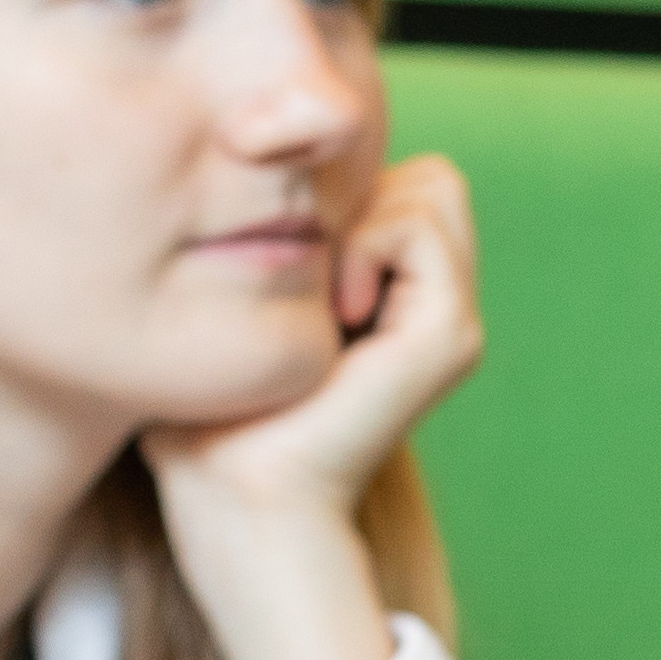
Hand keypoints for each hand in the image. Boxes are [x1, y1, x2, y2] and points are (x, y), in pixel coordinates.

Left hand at [142, 153, 479, 659]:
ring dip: (359, 222)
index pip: (398, 178)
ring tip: (321, 303)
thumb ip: (255, 241)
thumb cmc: (209, 418)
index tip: (281, 273)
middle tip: (309, 281)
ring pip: (433, 185)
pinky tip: (336, 313)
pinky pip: (418, 222)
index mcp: (393, 296)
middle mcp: (433, 305)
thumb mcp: (226, 312)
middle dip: (361, 199)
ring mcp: (451, 320)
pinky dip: (366, 246)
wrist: (237, 500)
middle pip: (428, 175)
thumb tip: (237, 160)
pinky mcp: (450, 334)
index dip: (338, 196)